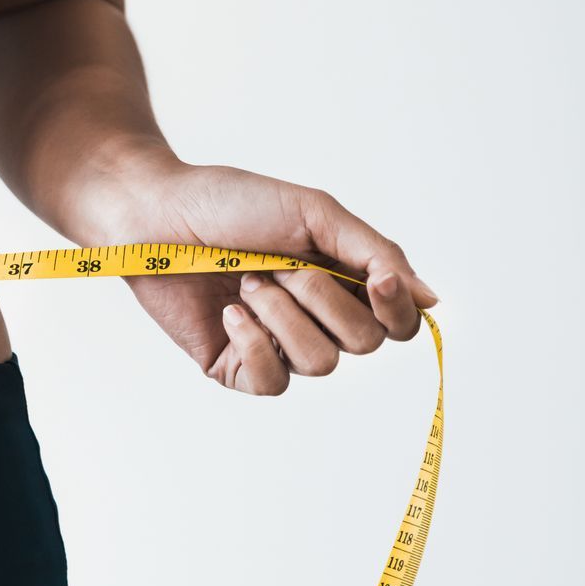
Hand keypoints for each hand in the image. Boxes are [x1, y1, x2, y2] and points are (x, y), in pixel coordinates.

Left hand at [73, 153, 440, 395]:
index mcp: (343, 280)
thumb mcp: (314, 213)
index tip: (375, 281)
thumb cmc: (230, 203)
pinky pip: (271, 382)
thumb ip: (374, 253)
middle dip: (324, 299)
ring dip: (284, 316)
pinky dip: (254, 344)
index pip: (398, 322)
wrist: (154, 213)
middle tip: (278, 264)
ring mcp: (275, 345)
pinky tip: (230, 313)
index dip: (397, 311)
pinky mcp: (234, 366)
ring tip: (246, 279)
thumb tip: (430, 299)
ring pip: (321, 363)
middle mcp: (315, 318)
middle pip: (365, 343)